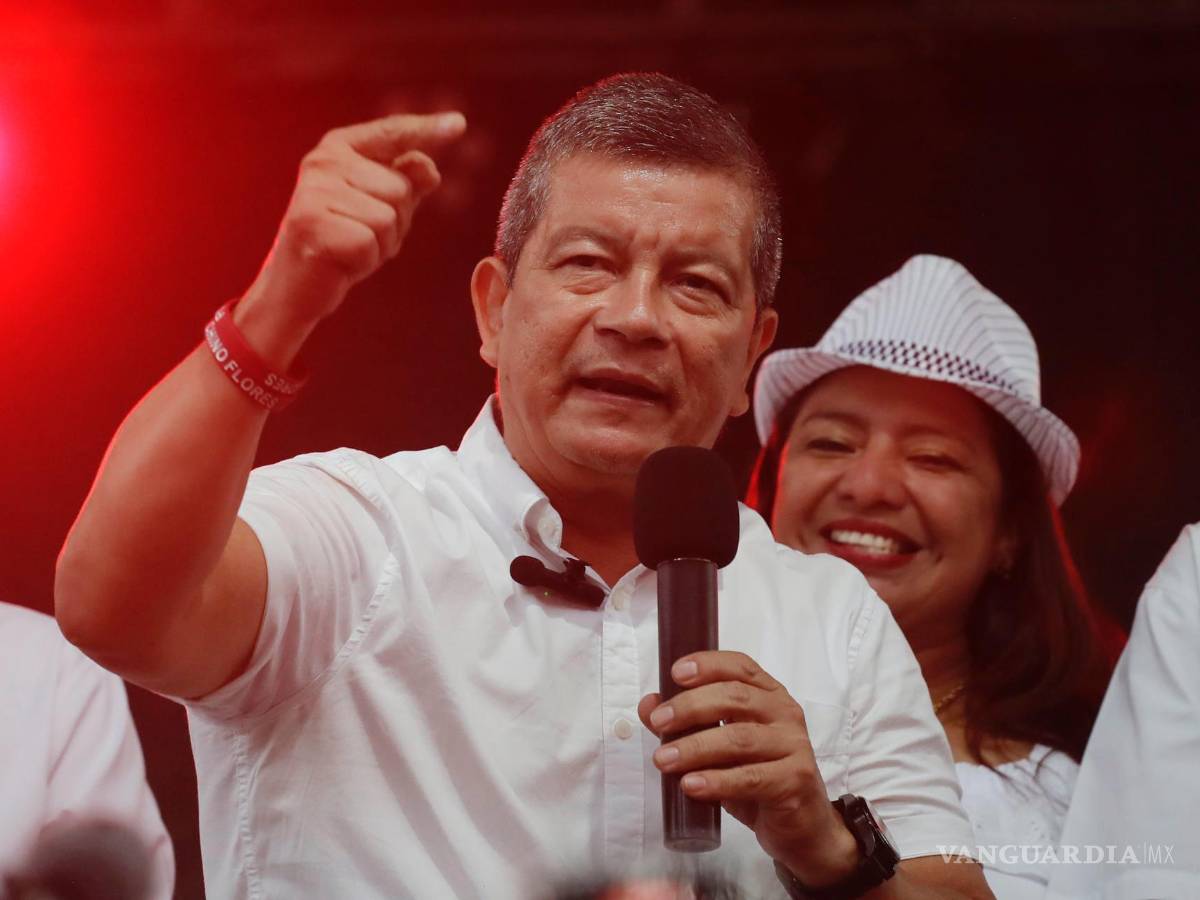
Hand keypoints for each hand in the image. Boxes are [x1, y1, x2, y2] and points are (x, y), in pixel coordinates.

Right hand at [245, 110, 466, 328]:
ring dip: (381, 244)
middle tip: (362, 236)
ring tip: (352, 247)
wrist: (295, 287)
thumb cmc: (342, 243)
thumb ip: (406, 184)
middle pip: (400, 188)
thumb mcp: (380, 209)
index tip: (460, 123)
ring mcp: (315, 192)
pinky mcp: (312, 225)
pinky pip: (371, 243)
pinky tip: (342, 261)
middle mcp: (324, 163)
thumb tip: (431, 169)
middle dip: (396, 223)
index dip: (427, 130)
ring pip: (388, 218)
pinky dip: (366, 261)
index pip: (391, 134)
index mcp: (338, 149)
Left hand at [638, 650, 859, 887]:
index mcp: (769, 695)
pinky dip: (717, 781)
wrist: (801, 827)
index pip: (740, 667)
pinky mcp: (795, 781)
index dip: (708, 664)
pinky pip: (751, 778)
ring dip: (695, 747)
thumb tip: (649, 704)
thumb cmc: (757, 777)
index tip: (675, 673)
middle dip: (691, 707)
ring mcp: (794, 746)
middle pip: (735, 698)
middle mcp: (785, 713)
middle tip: (659, 723)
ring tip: (663, 760)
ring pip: (739, 738)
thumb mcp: (718, 748)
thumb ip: (686, 724)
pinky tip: (691, 785)